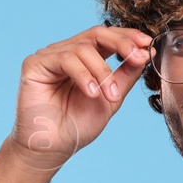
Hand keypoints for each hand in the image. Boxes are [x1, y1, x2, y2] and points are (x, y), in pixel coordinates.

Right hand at [0, 25, 152, 175]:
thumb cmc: (78, 126)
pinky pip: (64, 59)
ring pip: (83, 49)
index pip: (107, 38)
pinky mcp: (35, 64)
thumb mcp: (112, 98)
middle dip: (121, 43)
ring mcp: (49, 57)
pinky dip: (83, 75)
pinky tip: (91, 93)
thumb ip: (126, 75)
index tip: (147, 44)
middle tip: (137, 57)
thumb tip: (145, 53)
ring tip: (110, 97)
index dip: (128, 37)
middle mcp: (66, 53)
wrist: (54, 148)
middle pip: (96, 34)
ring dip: (103, 72)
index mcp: (85, 59)